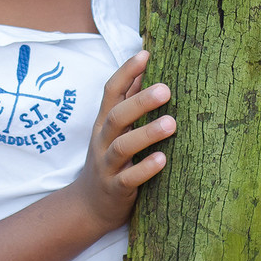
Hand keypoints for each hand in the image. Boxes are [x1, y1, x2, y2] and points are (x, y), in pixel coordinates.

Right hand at [69, 50, 175, 232]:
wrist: (89, 206)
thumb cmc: (110, 159)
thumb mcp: (116, 130)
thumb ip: (129, 101)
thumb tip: (147, 69)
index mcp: (104, 122)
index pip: (111, 91)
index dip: (126, 72)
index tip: (146, 53)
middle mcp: (102, 141)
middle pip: (117, 116)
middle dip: (140, 101)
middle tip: (166, 89)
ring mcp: (107, 165)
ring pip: (122, 147)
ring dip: (147, 133)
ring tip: (171, 124)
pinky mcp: (115, 189)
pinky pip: (129, 178)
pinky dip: (145, 169)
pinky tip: (163, 160)